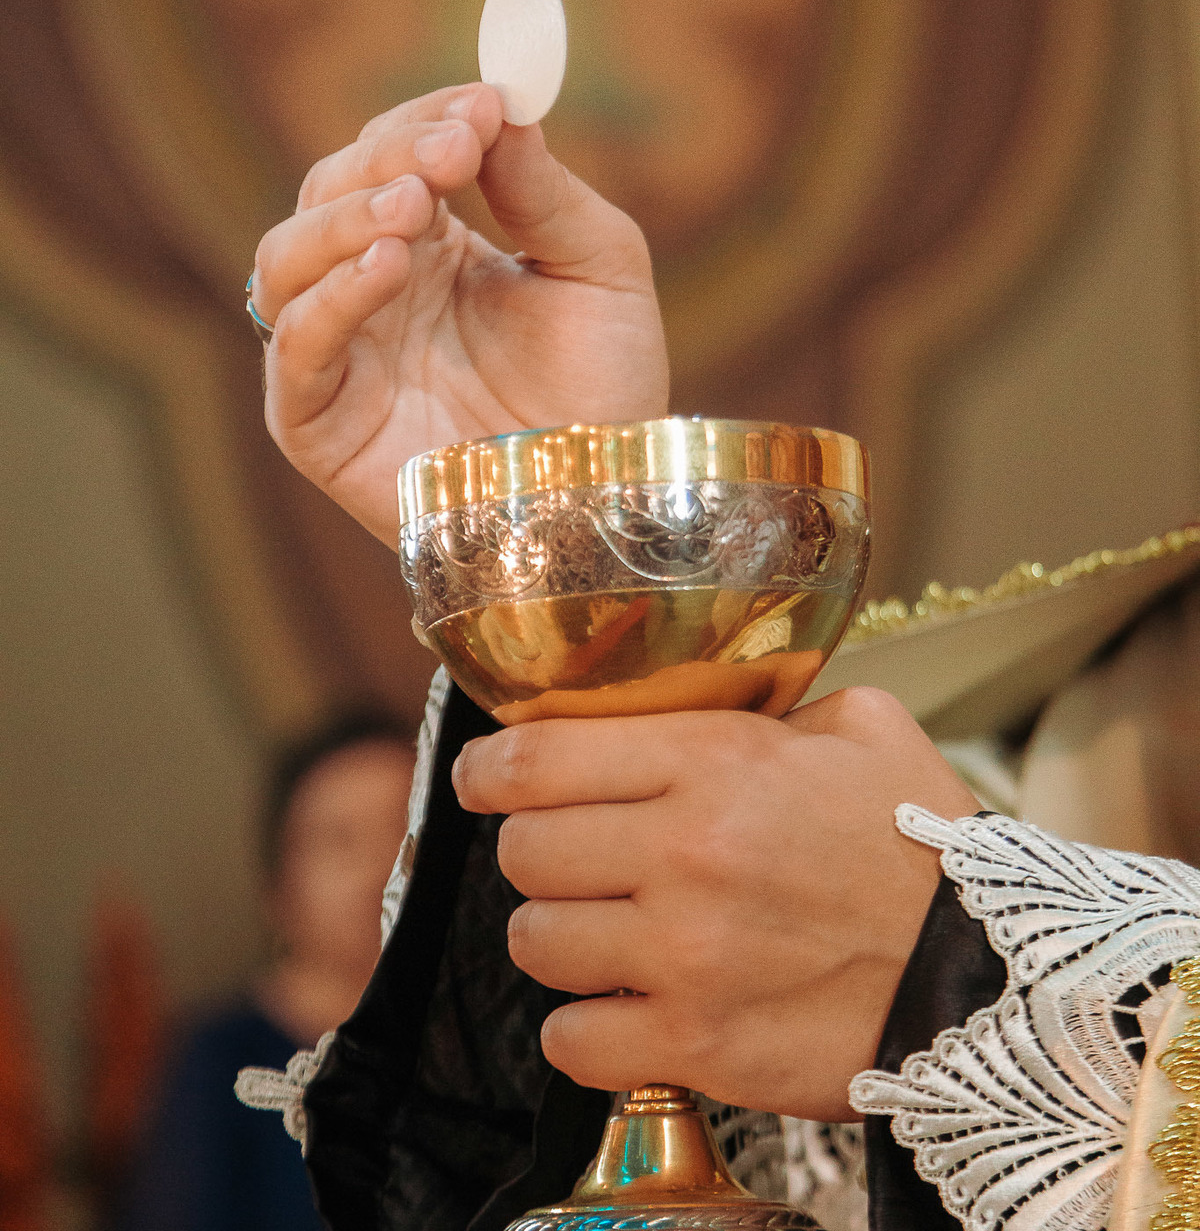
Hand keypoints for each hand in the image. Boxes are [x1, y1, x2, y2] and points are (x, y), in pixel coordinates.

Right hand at [251, 84, 668, 543]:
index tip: (481, 105)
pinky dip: (330, 297)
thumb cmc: (606, 386)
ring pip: (287, 256)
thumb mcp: (600, 269)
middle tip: (452, 148)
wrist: (606, 495)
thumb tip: (503, 103)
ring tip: (413, 204)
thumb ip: (546, 190)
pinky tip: (388, 265)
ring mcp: (340, 350)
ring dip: (344, 217)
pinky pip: (294, 345)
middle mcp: (374, 288)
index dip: (428, 120)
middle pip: (331, 189)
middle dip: (387, 157)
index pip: (395, 152)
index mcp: (434, 244)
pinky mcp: (317, 420)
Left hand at [452, 688, 977, 1120]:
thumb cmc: (928, 847)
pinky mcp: (694, 1044)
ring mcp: (682, 954)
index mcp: (715, 760)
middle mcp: (684, 851)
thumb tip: (703, 699)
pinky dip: (586, 1027)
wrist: (991, 976)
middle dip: (535, 851)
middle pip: (522, 850)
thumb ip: (770, 702)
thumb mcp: (862, 727)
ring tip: (606, 934)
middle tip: (570, 858)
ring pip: (534, 942)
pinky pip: (571, 1040)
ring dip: (560, 936)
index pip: (536, 759)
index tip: (483, 779)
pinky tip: (627, 1005)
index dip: (488, 770)